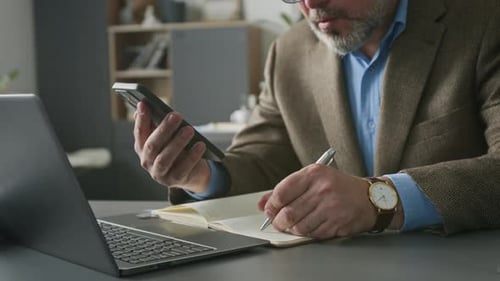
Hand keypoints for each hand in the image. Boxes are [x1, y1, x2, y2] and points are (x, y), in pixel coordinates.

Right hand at [134, 101, 209, 192]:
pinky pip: (183, 169)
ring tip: (189, 130)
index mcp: (142, 148)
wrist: (192, 173)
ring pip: (165, 159)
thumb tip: (145, 105)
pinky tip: (200, 145)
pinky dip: (192, 156)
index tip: (145, 104)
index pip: (139, 132)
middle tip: (176, 115)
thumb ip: (156, 123)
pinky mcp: (175, 181)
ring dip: (177, 143)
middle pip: (152, 146)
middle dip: (164, 129)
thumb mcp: (167, 136)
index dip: (141, 119)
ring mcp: (160, 174)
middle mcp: (147, 162)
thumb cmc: (177, 149)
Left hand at [258, 164, 377, 238]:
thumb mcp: (312, 180)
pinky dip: (307, 233)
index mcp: (313, 174)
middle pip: (288, 212)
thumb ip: (286, 190)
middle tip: (278, 222)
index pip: (282, 191)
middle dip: (278, 221)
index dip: (271, 205)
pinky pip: (313, 234)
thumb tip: (262, 203)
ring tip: (295, 224)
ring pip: (299, 226)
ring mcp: (331, 206)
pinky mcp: (338, 222)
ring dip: (293, 229)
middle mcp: (322, 189)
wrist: (368, 198)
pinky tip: (311, 226)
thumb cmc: (337, 187)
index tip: (269, 210)